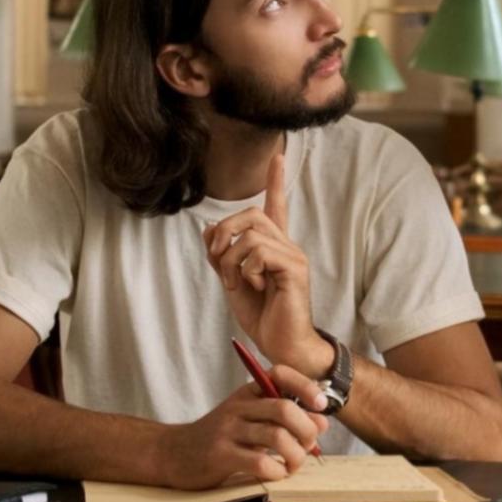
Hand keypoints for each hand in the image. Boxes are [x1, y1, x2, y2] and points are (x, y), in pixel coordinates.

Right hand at [158, 367, 330, 488]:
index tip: (322, 406)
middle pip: (285, 408)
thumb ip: (282, 418)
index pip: (280, 374)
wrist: (173, 453)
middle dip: (307, 429)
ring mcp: (228, 430)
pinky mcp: (220, 455)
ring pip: (277, 436)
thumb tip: (322, 422)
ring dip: (296, 455)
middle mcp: (238, 407)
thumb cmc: (219, 437)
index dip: (306, 387)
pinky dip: (277, 471)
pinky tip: (276, 474)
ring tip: (294, 464)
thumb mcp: (247, 418)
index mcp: (247, 393)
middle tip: (310, 445)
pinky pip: (260, 461)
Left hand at [203, 153, 333, 376]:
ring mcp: (292, 255)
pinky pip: (258, 253)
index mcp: (273, 247)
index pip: (275, 206)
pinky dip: (245, 270)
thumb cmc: (263, 317)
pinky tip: (256, 287)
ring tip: (235, 283)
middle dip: (224, 233)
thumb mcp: (232, 283)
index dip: (276, 180)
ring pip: (250, 234)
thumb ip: (222, 256)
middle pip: (249, 214)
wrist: (282, 345)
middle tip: (218, 262)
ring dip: (230, 260)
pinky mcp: (293, 269)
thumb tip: (208, 229)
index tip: (278, 156)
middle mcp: (286, 245)